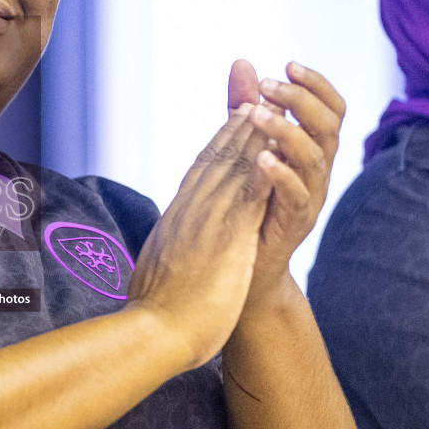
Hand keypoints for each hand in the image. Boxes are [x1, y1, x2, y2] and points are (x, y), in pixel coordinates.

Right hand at [126, 105, 273, 368]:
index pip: (201, 171)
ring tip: (269, 106)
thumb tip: (159, 258)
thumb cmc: (154, 314)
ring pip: (232, 166)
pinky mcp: (226, 232)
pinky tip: (275, 145)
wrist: (153, 332)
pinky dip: (261, 163)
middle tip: (255, 95)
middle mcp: (190, 209)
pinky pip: (248, 188)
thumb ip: (164, 257)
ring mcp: (207, 218)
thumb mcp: (159, 273)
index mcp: (177, 218)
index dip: (219, 141)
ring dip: (252, 134)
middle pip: (216, 158)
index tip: (235, 119)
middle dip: (237, 125)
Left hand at [226, 60, 344, 292]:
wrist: (241, 264)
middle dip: (301, 101)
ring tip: (257, 114)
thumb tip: (243, 62)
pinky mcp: (295, 223)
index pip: (331, 109)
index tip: (288, 65)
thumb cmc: (246, 198)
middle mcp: (318, 171)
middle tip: (269, 86)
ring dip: (287, 131)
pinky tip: (261, 157)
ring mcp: (310, 197)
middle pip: (329, 127)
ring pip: (315, 158)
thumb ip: (246, 106)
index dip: (316, 85)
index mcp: (311, 149)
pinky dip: (281, 174)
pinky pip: (298, 196)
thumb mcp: (244, 145)